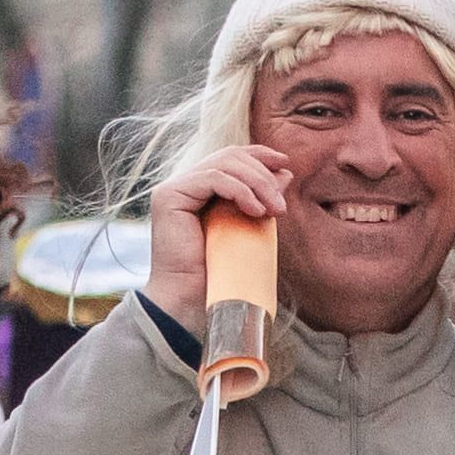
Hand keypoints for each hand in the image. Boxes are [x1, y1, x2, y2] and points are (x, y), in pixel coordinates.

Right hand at [140, 143, 291, 316]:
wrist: (192, 300)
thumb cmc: (222, 271)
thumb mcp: (251, 226)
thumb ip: (263, 198)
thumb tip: (285, 172)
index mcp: (201, 189)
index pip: (230, 157)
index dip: (258, 154)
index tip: (285, 163)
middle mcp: (185, 184)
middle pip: (229, 157)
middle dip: (262, 174)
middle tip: (282, 206)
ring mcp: (174, 189)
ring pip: (223, 164)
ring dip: (257, 183)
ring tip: (274, 210)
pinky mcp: (169, 197)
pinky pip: (212, 178)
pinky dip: (239, 190)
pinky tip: (255, 210)